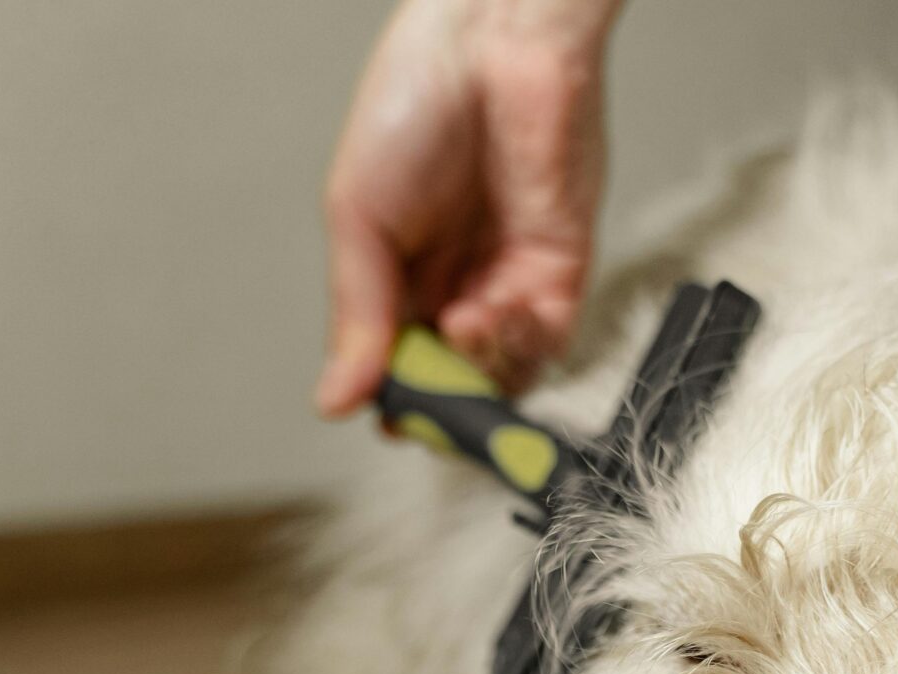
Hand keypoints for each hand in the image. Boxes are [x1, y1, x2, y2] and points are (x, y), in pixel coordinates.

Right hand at [314, 0, 619, 414]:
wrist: (491, 42)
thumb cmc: (413, 103)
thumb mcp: (358, 216)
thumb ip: (356, 313)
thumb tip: (335, 401)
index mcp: (395, 277)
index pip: (396, 370)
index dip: (395, 400)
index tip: (388, 408)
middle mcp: (453, 287)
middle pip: (453, 385)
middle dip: (444, 399)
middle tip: (431, 389)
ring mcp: (509, 282)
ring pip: (503, 377)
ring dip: (482, 372)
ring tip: (461, 322)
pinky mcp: (562, 270)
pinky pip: (548, 342)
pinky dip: (520, 345)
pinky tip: (492, 310)